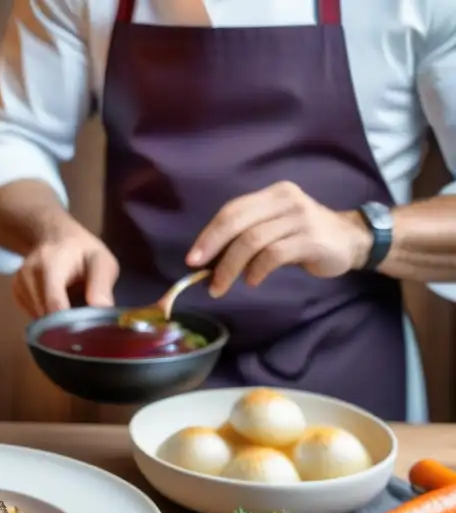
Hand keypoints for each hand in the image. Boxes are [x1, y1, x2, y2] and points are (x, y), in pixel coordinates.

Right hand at [13, 222, 119, 317]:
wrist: (54, 236)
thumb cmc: (82, 251)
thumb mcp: (101, 261)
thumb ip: (101, 285)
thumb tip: (102, 311)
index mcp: (49, 265)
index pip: (54, 305)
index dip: (69, 325)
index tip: (84, 333)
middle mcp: (28, 275)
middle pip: (45, 316)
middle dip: (65, 325)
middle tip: (83, 322)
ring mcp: (19, 284)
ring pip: (39, 320)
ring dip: (56, 322)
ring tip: (71, 306)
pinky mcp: (16, 293)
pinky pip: (34, 316)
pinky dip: (48, 317)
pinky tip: (58, 302)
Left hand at [186, 181, 373, 297]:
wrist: (352, 241)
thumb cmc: (304, 236)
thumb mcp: (275, 226)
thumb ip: (247, 234)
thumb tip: (209, 260)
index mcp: (272, 194)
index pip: (232, 210)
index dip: (209, 234)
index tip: (192, 259)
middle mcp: (285, 199)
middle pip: (237, 222)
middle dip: (214, 250)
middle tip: (200, 273)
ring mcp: (300, 217)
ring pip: (252, 241)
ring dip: (230, 267)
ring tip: (221, 286)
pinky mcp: (311, 239)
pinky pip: (273, 255)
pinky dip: (257, 270)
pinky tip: (252, 280)